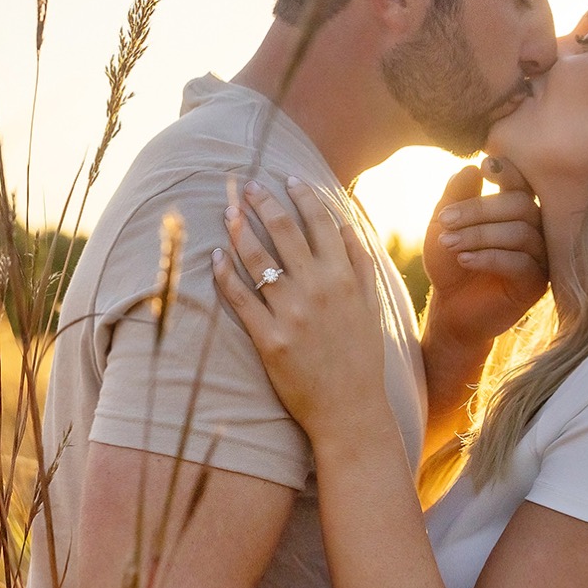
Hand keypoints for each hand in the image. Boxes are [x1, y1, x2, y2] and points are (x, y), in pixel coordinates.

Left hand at [211, 177, 385, 440]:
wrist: (350, 410)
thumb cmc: (361, 360)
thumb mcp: (372, 308)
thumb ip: (360, 265)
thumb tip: (346, 226)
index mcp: (345, 278)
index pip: (321, 222)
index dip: (303, 195)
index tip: (288, 177)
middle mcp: (318, 289)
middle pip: (284, 231)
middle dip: (263, 201)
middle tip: (247, 184)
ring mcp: (291, 313)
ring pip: (258, 259)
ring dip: (239, 230)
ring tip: (227, 211)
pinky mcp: (269, 338)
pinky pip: (240, 297)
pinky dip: (225, 273)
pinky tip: (215, 257)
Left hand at [423, 159, 548, 355]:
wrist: (450, 309)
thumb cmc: (449, 262)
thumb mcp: (444, 225)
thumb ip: (456, 196)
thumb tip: (471, 166)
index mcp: (517, 210)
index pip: (521, 184)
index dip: (507, 172)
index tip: (484, 166)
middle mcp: (535, 229)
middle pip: (521, 205)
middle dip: (479, 210)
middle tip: (444, 220)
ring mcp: (540, 256)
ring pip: (520, 233)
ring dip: (480, 234)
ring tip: (449, 243)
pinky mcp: (536, 284)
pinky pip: (520, 263)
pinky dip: (489, 257)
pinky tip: (464, 259)